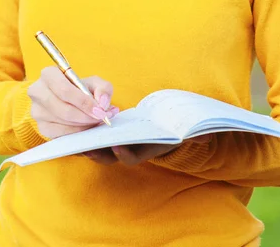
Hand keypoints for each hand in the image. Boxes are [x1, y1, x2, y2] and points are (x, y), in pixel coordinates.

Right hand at [27, 67, 119, 138]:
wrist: (70, 99)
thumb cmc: (81, 88)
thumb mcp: (94, 82)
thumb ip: (103, 88)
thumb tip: (102, 103)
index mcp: (48, 74)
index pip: (65, 90)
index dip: (84, 102)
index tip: (100, 110)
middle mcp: (38, 92)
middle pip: (64, 110)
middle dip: (86, 116)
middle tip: (102, 118)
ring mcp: (37, 111)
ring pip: (64, 123)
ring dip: (84, 125)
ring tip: (98, 120)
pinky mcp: (41, 127)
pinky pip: (61, 134)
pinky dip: (77, 132)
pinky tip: (87, 127)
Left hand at [83, 135, 212, 165]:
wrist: (166, 122)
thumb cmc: (176, 124)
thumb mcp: (186, 128)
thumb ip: (195, 132)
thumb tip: (205, 135)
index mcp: (149, 149)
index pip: (135, 157)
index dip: (126, 154)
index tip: (116, 146)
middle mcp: (134, 150)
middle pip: (112, 157)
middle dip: (98, 154)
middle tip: (85, 147)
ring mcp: (122, 145)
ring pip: (101, 151)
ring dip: (88, 147)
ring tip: (74, 141)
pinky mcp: (112, 138)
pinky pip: (96, 141)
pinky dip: (86, 138)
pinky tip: (74, 132)